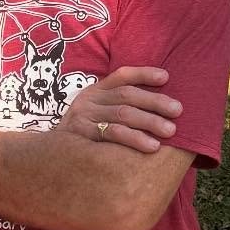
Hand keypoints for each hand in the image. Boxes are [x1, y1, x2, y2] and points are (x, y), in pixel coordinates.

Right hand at [59, 66, 181, 152]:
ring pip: (122, 114)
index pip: (121, 76)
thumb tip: (162, 109)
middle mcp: (89, 100)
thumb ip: (119, 107)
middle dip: (155, 102)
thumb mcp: (97, 115)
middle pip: (126, 95)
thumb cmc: (85, 136)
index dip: (144, 74)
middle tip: (178, 111)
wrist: (51, 156)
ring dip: (149, 121)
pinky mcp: (82, 135)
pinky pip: (112, 134)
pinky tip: (151, 146)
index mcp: (95, 90)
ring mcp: (84, 116)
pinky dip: (134, 139)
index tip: (166, 77)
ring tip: (170, 131)